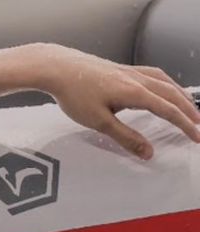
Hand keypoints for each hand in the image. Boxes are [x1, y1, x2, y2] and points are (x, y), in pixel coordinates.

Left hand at [39, 44, 199, 158]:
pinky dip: (166, 83)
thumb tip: (148, 153)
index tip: (197, 137)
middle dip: (188, 111)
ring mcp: (130, 71)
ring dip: (180, 96)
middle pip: (172, 94)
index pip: (168, 110)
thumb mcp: (99, 122)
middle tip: (199, 125)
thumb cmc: (74, 93)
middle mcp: (137, 79)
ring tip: (188, 107)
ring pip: (165, 82)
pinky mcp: (121, 69)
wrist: (57, 68)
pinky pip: (153, 75)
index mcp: (135, 92)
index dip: (185, 125)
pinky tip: (161, 87)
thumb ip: (125, 137)